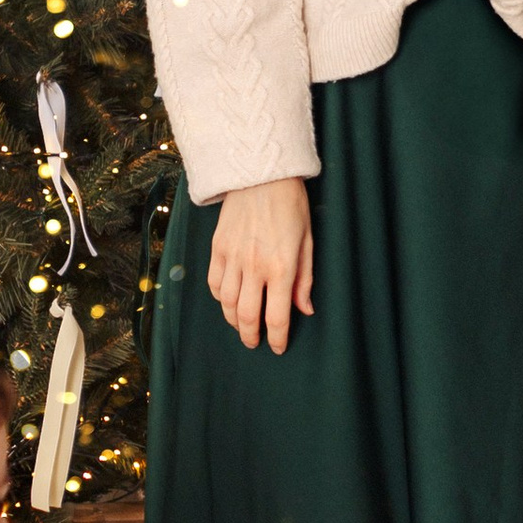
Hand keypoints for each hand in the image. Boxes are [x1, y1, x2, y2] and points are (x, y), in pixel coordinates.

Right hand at [208, 177, 312, 352]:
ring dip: (234, 321)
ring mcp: (232, 258)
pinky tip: (228, 302)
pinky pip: (215, 283)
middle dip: (251, 336)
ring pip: (228, 304)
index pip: (277, 316)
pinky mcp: (218, 248)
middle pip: (247, 316)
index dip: (278, 338)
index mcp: (281, 268)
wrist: (261, 175)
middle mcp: (254, 267)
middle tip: (255, 343)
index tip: (279, 347)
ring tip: (242, 326)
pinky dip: (220, 299)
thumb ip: (305, 279)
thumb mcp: (307, 242)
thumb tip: (305, 309)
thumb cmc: (291, 206)